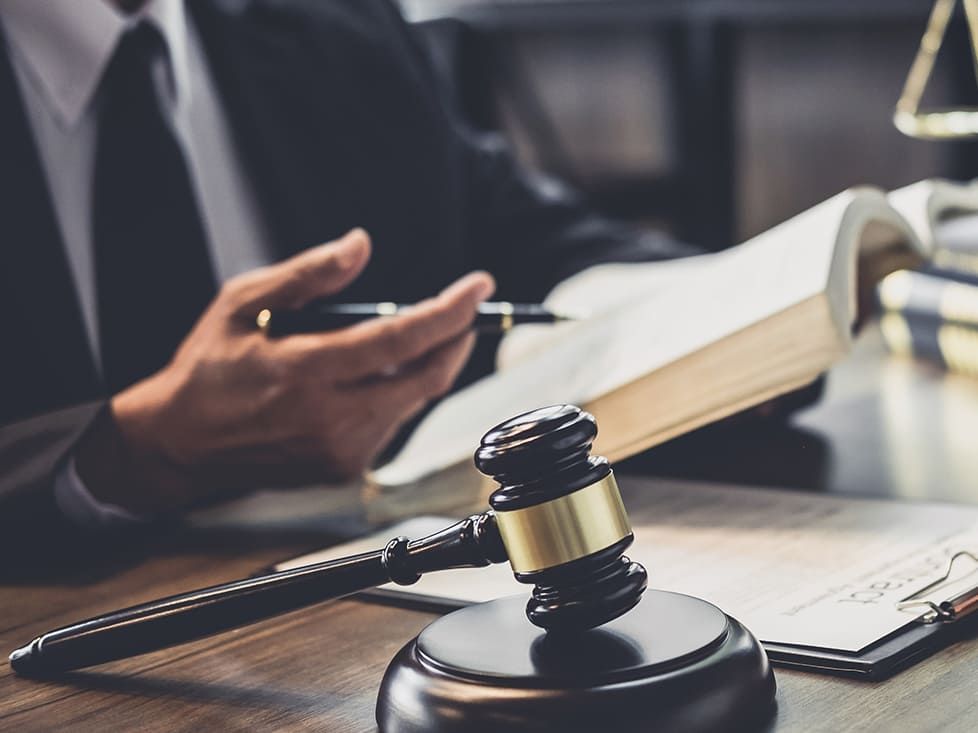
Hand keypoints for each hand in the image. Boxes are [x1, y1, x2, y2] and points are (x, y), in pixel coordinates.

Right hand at [75, 229, 494, 515]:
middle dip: (455, 341)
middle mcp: (331, 417)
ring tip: (403, 339)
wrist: (180, 444)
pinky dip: (394, 394)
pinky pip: (390, 423)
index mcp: (306, 370)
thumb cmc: (209, 367)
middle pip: (425, 378)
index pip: (400, 339)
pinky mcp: (343, 468)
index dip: (449, 311)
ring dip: (423, 366)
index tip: (478, 286)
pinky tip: (369, 377)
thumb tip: (361, 245)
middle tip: (463, 312)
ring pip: (411, 401)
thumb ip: (307, 274)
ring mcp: (341, 450)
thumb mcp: (241, 302)